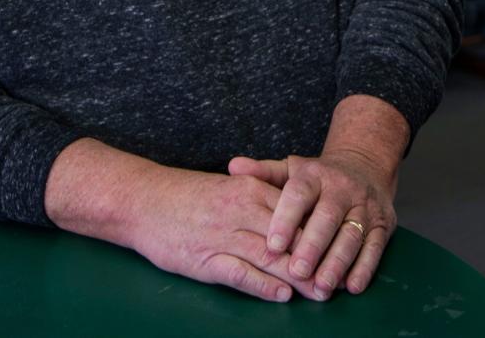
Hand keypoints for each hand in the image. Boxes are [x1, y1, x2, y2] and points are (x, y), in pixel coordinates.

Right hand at [44, 140, 319, 304]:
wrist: (143, 199)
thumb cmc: (187, 195)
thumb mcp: (229, 188)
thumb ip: (259, 200)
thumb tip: (294, 216)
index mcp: (248, 189)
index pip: (295, 211)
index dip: (319, 232)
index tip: (341, 246)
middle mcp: (240, 210)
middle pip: (288, 237)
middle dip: (316, 259)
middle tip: (339, 278)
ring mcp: (223, 235)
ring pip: (270, 257)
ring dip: (298, 278)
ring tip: (321, 293)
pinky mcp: (205, 260)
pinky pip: (240, 274)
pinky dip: (263, 286)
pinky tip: (281, 296)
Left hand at [227, 149, 396, 298]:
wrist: (363, 167)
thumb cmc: (318, 178)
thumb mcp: (291, 170)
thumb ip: (264, 173)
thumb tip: (233, 167)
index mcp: (315, 175)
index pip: (299, 193)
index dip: (286, 217)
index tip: (272, 243)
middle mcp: (341, 188)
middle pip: (327, 217)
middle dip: (312, 246)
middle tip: (296, 271)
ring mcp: (364, 206)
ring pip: (351, 235)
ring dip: (337, 263)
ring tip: (321, 286)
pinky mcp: (383, 224)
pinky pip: (375, 247)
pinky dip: (364, 268)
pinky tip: (351, 286)